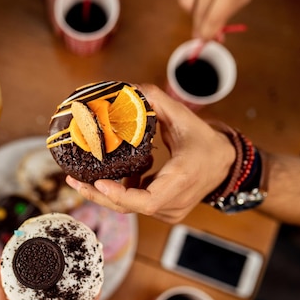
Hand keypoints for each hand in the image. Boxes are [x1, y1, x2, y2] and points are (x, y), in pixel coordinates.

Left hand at [0, 260, 96, 299]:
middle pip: (4, 297)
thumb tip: (95, 288)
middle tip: (9, 253)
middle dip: (3, 275)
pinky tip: (38, 269)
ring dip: (14, 278)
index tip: (0, 266)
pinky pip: (31, 298)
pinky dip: (31, 283)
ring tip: (18, 256)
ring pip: (15, 297)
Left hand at [65, 84, 235, 223]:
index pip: (147, 200)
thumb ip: (158, 101)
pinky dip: (124, 192)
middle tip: (74, 181)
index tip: (99, 184)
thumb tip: (130, 88)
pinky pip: (139, 205)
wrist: (225, 165)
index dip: (121, 195)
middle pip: (132, 208)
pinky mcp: (166, 212)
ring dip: (107, 194)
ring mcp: (171, 211)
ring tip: (82, 179)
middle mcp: (175, 201)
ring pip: (133, 208)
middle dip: (100, 197)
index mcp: (181, 179)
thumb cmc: (206, 143)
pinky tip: (116, 177)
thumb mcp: (185, 118)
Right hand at [170, 0, 261, 39]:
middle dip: (200, 26)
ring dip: (193, 9)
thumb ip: (229, 10)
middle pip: (198, 15)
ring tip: (203, 3)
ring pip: (185, 4)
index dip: (207, 35)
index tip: (204, 40)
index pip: (212, 20)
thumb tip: (214, 33)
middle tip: (203, 30)